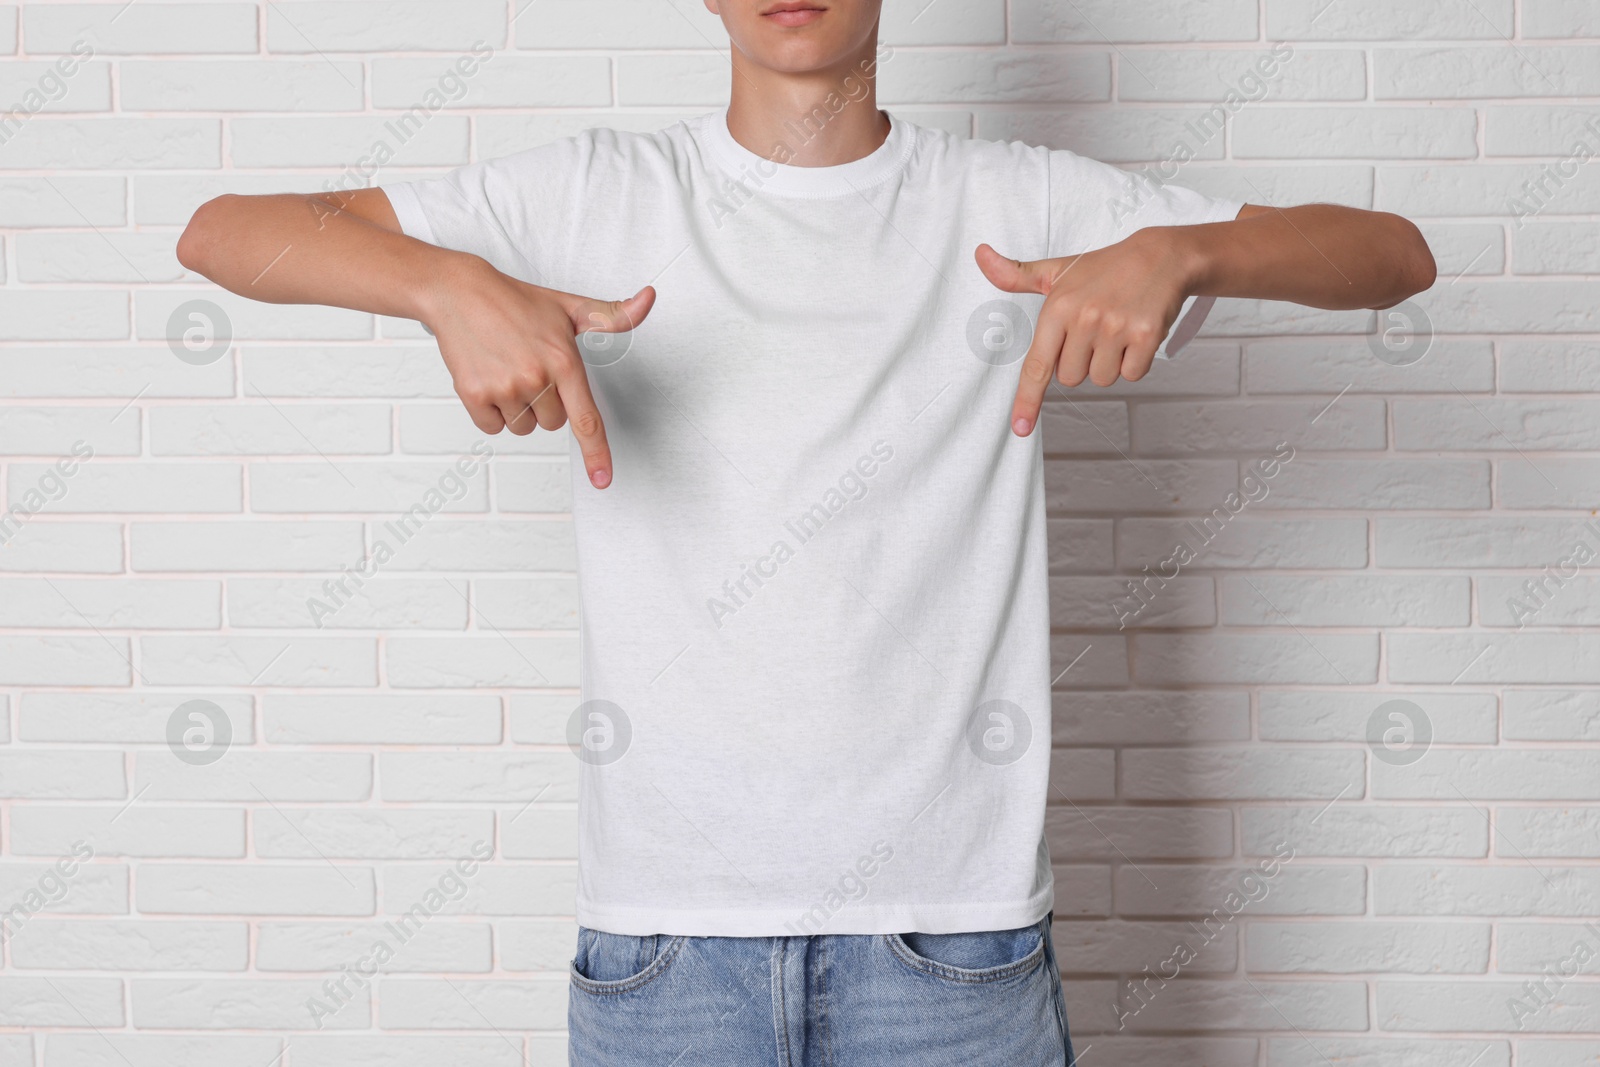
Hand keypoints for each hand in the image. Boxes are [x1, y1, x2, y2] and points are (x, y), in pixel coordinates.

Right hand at [423, 257, 653, 488]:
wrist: (460, 293)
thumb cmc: (517, 302)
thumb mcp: (570, 308)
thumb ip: (613, 316)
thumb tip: (649, 299)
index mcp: (564, 361)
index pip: (586, 418)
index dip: (596, 453)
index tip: (603, 480)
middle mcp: (536, 377)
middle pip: (553, 424)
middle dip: (546, 402)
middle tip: (530, 366)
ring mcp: (504, 388)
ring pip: (523, 428)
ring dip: (518, 408)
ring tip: (508, 369)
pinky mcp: (474, 395)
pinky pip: (493, 427)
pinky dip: (491, 411)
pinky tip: (489, 378)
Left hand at [976, 228, 1196, 435]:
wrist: (1162, 256)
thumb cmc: (1105, 269)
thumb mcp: (1057, 270)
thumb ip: (1016, 275)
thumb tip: (981, 256)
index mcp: (1058, 308)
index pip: (1037, 365)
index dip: (1027, 400)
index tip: (1020, 428)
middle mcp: (1085, 319)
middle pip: (1071, 378)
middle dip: (1082, 361)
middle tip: (1095, 330)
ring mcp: (1116, 328)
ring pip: (1101, 379)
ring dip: (1109, 363)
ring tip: (1117, 330)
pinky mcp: (1147, 336)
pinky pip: (1132, 374)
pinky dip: (1135, 362)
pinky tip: (1136, 334)